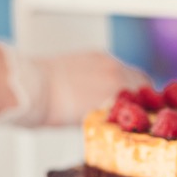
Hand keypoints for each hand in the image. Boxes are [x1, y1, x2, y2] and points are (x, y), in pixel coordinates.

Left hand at [32, 50, 149, 126]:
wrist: (30, 88)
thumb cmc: (52, 110)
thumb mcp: (85, 122)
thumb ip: (106, 116)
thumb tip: (113, 118)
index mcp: (116, 96)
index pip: (146, 102)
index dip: (145, 110)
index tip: (143, 115)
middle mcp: (115, 75)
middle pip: (143, 83)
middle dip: (140, 94)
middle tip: (133, 106)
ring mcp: (105, 62)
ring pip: (128, 71)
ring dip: (127, 82)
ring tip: (114, 95)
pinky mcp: (94, 54)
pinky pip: (113, 64)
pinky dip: (112, 73)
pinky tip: (99, 83)